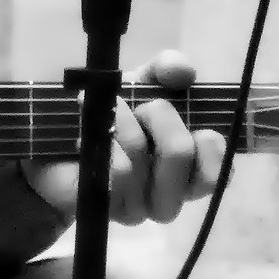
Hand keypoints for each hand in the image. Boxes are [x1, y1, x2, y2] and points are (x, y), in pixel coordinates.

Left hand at [24, 50, 228, 225]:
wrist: (59, 141)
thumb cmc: (113, 115)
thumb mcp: (144, 82)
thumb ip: (168, 69)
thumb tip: (183, 69)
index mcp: (190, 171)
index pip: (219, 174)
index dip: (209, 144)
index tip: (192, 121)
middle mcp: (170, 197)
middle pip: (179, 153)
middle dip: (157, 116)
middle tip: (140, 106)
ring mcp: (138, 209)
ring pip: (143, 161)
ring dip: (123, 125)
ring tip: (109, 114)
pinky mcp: (105, 209)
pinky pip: (116, 173)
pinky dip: (105, 143)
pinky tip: (92, 137)